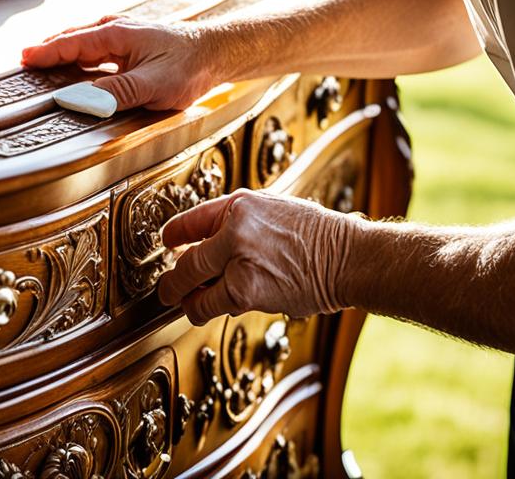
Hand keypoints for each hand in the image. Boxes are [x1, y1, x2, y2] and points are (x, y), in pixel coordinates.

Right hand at [21, 15, 223, 110]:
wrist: (216, 52)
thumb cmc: (190, 66)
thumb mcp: (154, 85)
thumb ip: (117, 93)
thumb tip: (82, 99)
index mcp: (117, 35)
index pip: (72, 43)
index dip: (46, 52)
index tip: (24, 59)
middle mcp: (117, 30)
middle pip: (73, 38)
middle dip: (48, 48)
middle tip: (25, 61)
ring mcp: (123, 36)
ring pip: (84, 42)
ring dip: (63, 51)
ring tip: (42, 63)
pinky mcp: (130, 46)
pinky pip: (96, 48)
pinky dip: (79, 55)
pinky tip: (75, 67)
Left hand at [156, 189, 356, 324]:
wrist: (347, 257)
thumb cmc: (318, 236)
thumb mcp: (274, 210)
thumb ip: (241, 223)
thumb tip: (211, 244)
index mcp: (240, 204)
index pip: (192, 219)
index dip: (173, 234)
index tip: (167, 242)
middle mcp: (234, 227)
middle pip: (187, 259)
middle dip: (173, 279)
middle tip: (166, 289)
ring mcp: (237, 258)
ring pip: (193, 285)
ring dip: (186, 299)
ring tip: (185, 303)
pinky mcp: (244, 289)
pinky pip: (210, 304)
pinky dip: (203, 310)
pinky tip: (204, 310)